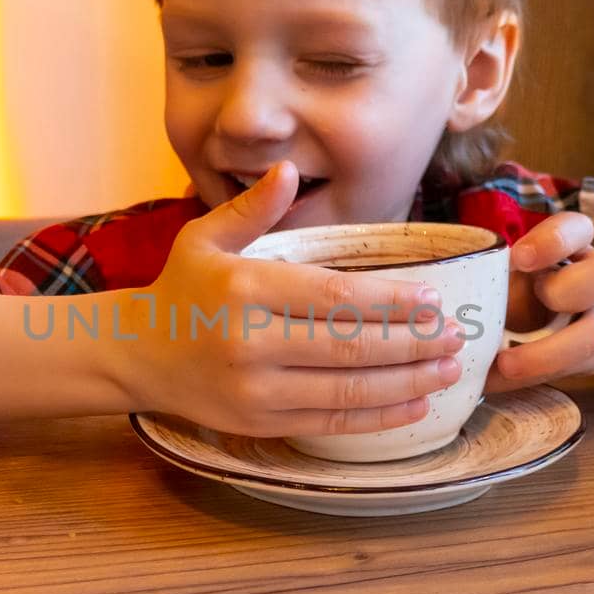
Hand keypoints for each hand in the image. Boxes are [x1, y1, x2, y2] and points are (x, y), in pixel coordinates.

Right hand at [110, 162, 465, 436]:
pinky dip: (378, 417)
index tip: (434, 299)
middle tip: (457, 336)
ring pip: (347, 391)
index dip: (390, 301)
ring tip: (447, 369)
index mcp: (245, 289)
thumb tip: (290, 170)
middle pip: (349, 347)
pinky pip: (330, 423)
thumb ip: (253, 207)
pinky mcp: (260, 424)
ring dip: (406, 382)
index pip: (333, 297)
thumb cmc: (182, 288)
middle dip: (412, 344)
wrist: (137, 355)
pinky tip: (414, 405)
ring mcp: (255, 390)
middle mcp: (250, 343)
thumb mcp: (206, 237)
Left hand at [486, 212, 593, 390]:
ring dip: (544, 355)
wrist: (592, 317)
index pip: (577, 228)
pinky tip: (496, 379)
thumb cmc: (542, 285)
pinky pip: (573, 369)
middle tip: (523, 307)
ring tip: (505, 364)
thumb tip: (447, 310)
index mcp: (576, 245)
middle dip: (563, 291)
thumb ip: (499, 276)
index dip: (552, 242)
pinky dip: (529, 376)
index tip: (519, 258)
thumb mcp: (525, 270)